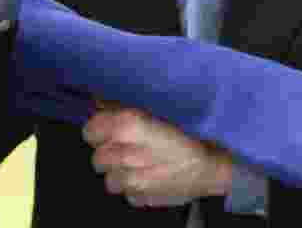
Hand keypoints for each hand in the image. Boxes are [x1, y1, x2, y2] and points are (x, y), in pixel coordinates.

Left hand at [82, 104, 231, 207]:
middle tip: (128, 147)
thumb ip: (123, 108)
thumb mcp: (157, 110)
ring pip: (109, 178)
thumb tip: (100, 103)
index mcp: (127, 127)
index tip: (108, 129)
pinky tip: (150, 176)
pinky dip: (135, 187)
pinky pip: (127, 193)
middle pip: (97, 157)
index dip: (100, 129)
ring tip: (140, 164)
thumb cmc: (189, 134)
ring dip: (120, 172)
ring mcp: (130, 181)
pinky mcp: (140, 199)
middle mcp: (123, 155)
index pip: (90, 130)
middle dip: (110, 152)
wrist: (211, 166)